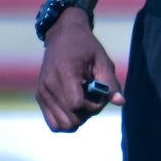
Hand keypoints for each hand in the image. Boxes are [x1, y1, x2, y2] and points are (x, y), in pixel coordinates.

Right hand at [35, 17, 122, 132]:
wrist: (62, 34)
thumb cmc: (85, 46)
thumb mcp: (102, 60)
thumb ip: (111, 83)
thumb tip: (121, 102)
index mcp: (64, 73)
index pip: (77, 105)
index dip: (94, 105)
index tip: (100, 92)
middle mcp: (49, 85)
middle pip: (71, 120)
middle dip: (87, 113)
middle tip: (93, 96)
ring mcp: (42, 92)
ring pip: (62, 125)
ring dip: (77, 118)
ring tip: (83, 100)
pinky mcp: (40, 97)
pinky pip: (54, 123)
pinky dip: (66, 119)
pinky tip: (74, 104)